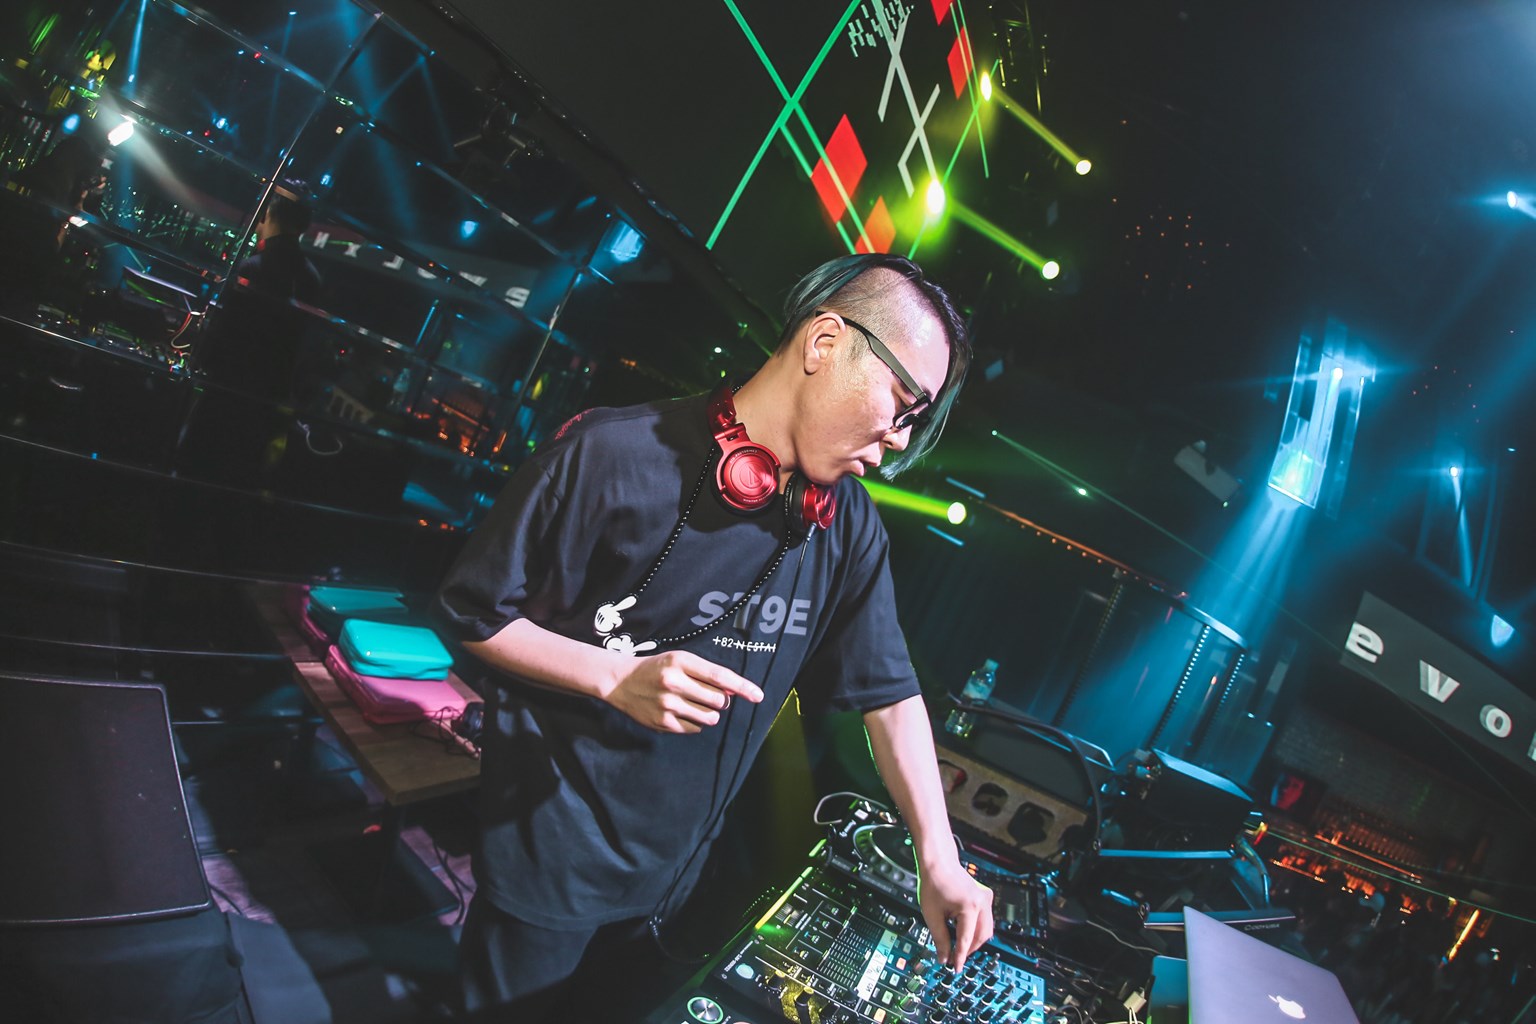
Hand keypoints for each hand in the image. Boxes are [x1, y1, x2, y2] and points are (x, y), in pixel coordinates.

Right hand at [605, 649, 762, 732]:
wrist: (621, 681)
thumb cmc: (658, 668)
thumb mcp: (680, 660)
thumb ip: (706, 673)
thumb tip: (732, 691)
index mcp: (680, 662)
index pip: (720, 676)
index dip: (742, 687)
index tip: (759, 696)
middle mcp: (674, 682)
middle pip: (719, 700)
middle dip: (719, 700)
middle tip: (706, 695)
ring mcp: (667, 704)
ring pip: (710, 717)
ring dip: (708, 713)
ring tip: (692, 703)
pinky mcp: (663, 723)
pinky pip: (695, 728)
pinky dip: (694, 722)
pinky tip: (680, 712)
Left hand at [917, 856, 993, 969]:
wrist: (939, 863)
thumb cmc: (934, 883)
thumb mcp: (932, 915)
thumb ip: (940, 938)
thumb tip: (944, 957)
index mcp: (970, 907)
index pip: (966, 939)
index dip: (960, 956)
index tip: (956, 968)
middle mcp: (982, 903)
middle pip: (982, 937)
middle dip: (969, 949)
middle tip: (955, 957)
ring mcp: (986, 899)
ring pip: (986, 930)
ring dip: (974, 940)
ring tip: (958, 945)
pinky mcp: (985, 897)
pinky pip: (985, 920)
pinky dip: (976, 929)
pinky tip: (963, 931)